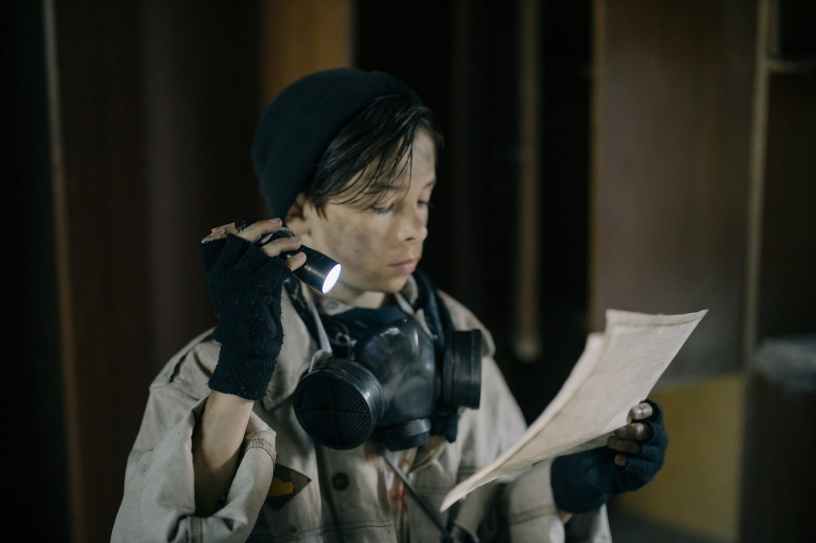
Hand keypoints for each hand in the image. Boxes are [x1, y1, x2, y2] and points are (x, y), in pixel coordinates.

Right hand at [201, 218, 306, 399]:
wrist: (247, 351)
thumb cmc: (248, 322)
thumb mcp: (240, 295)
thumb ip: (248, 276)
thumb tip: (270, 253)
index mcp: (216, 274)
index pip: (226, 241)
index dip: (242, 227)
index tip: (259, 224)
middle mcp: (224, 276)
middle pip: (243, 239)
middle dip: (262, 227)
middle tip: (280, 224)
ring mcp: (239, 283)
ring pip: (263, 252)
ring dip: (283, 243)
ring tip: (297, 242)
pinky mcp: (256, 293)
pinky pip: (277, 269)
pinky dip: (291, 261)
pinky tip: (301, 258)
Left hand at [550, 399, 667, 513]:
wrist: (591, 467)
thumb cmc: (598, 439)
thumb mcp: (601, 425)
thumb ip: (608, 415)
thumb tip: (601, 402)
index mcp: (645, 420)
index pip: (652, 411)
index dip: (644, 411)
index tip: (632, 413)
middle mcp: (653, 436)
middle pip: (650, 430)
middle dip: (633, 430)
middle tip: (616, 432)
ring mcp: (653, 455)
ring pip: (646, 448)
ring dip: (628, 446)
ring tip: (611, 444)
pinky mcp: (648, 471)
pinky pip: (644, 467)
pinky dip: (631, 462)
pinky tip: (618, 460)